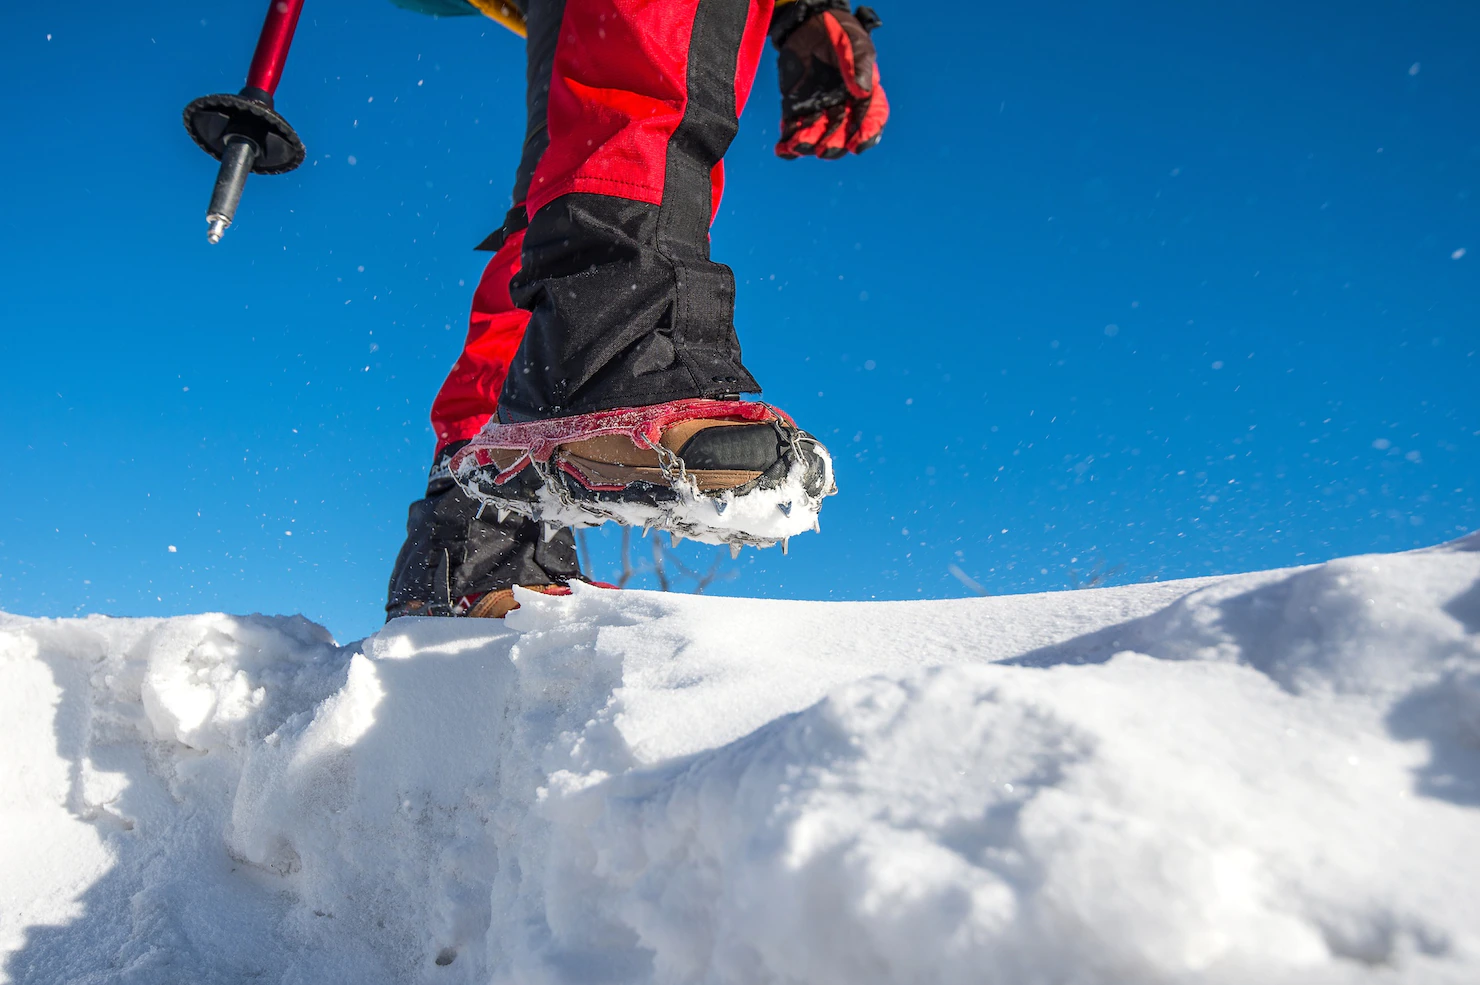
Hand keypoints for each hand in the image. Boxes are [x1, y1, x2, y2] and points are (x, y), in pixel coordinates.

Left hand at [771, 2, 888, 159]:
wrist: (808, 24)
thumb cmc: (839, 32)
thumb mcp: (854, 44)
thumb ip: (859, 66)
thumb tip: (863, 91)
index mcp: (863, 95)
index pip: (871, 120)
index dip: (866, 135)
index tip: (857, 145)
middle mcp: (842, 107)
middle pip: (841, 136)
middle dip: (833, 146)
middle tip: (823, 151)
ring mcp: (818, 110)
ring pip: (816, 137)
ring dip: (807, 146)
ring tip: (797, 147)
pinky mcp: (796, 108)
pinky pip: (793, 130)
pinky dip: (787, 143)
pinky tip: (782, 149)